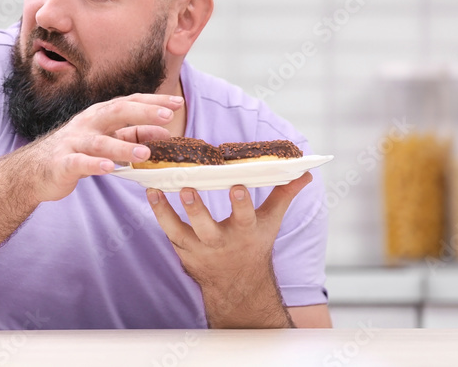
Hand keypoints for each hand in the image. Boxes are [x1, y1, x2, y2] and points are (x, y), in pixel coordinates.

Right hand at [16, 93, 182, 202]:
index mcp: (99, 115)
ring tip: (145, 154)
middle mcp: (87, 123)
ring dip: (123, 147)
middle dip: (143, 113)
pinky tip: (108, 169)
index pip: (129, 103)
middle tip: (168, 117)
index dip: (153, 103)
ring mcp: (73, 142)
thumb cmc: (76, 151)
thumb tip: (164, 132)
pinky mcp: (63, 163)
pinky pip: (79, 163)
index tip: (177, 103)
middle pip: (116, 113)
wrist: (35, 170)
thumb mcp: (106, 140)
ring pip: (100, 142)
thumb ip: (133, 135)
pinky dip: (93, 165)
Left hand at [147, 172, 312, 328]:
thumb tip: (305, 172)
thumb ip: (284, 195)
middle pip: (207, 228)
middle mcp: (221, 242)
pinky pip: (168, 232)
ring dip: (167, 212)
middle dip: (197, 210)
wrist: (238, 285)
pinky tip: (151, 193)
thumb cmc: (254, 245)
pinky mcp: (183, 250)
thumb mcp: (271, 222)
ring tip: (156, 190)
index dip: (241, 203)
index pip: (245, 217)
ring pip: (180, 232)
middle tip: (188, 190)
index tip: (236, 186)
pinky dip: (159, 213)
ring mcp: (199, 248)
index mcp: (245, 232)